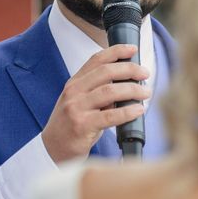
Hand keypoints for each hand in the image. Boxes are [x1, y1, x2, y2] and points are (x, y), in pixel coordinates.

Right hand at [41, 44, 150, 163]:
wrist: (51, 150)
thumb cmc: (71, 125)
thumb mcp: (79, 101)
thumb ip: (98, 91)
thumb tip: (128, 84)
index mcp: (75, 83)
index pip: (96, 60)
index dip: (116, 51)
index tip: (132, 49)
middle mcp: (74, 92)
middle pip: (106, 72)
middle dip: (129, 69)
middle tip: (145, 73)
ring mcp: (76, 108)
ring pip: (110, 91)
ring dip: (133, 90)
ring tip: (146, 93)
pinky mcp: (82, 125)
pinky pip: (110, 116)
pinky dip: (127, 111)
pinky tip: (138, 110)